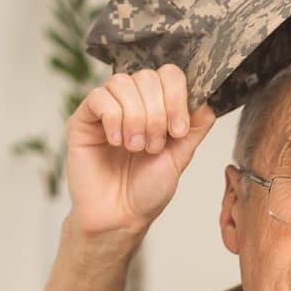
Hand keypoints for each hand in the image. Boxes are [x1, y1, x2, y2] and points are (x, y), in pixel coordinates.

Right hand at [65, 65, 216, 238]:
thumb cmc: (147, 190)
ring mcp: (107, 109)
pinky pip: (99, 97)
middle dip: (156, 113)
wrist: (120, 216)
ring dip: (136, 117)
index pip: (169, 75)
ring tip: (135, 148)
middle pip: (148, 76)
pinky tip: (116, 142)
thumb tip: (206, 100)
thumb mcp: (181, 157)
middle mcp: (133, 103)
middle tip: (153, 146)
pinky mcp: (84, 118)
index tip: (178, 132)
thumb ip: (194, 127)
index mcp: (158, 108)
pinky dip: (113, 119)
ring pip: (122, 83)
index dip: (177, 97)